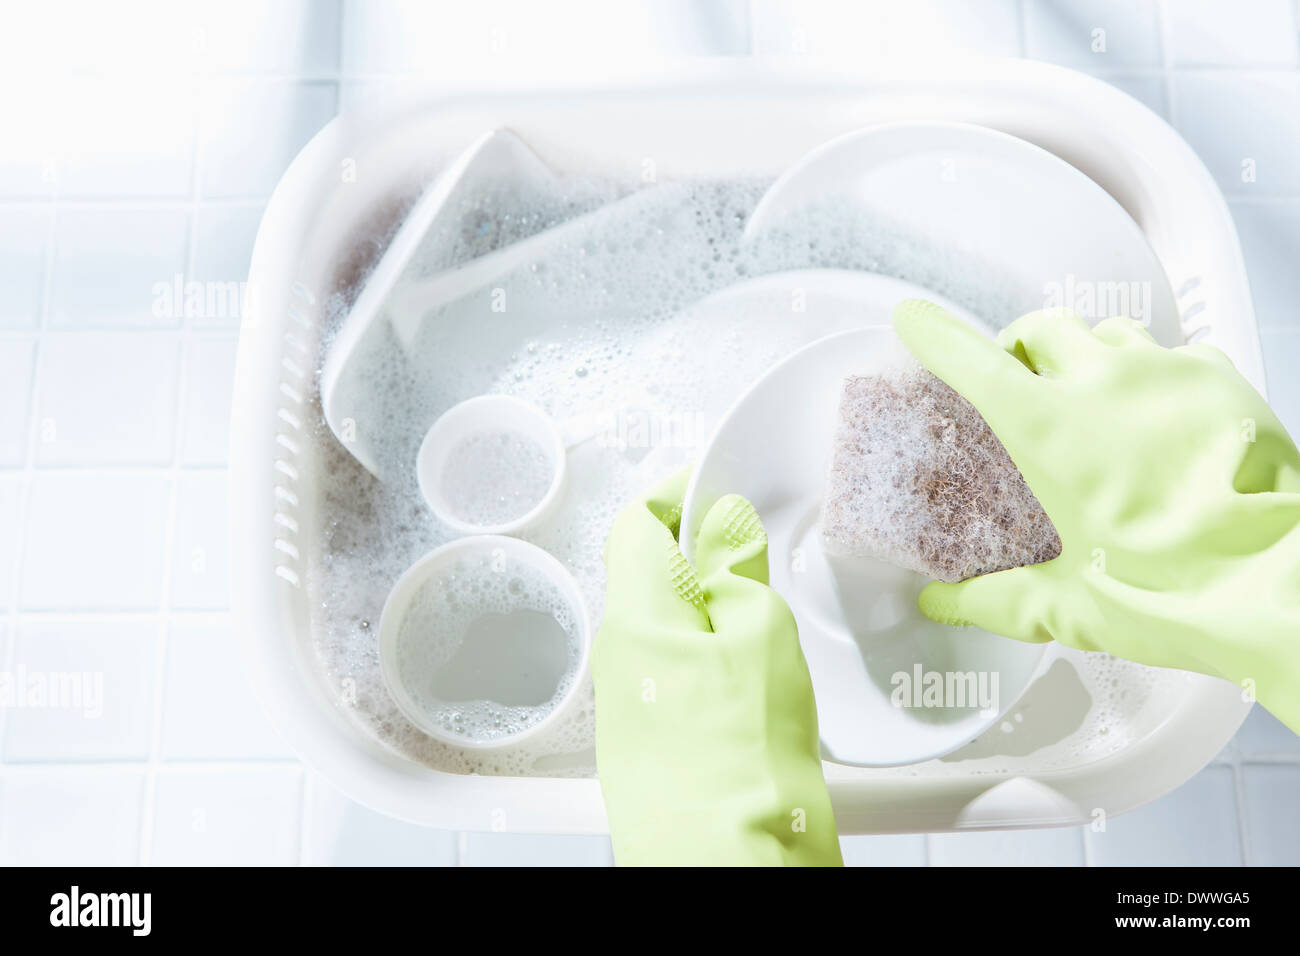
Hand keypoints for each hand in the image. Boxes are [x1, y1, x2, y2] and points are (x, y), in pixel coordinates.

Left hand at [592, 468, 841, 865]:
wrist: (729, 861)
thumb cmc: (742, 761)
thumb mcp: (761, 634)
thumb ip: (736, 569)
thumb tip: (723, 526)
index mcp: (636, 616)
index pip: (636, 522)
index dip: (675, 493)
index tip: (713, 486)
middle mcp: (618, 658)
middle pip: (651, 576)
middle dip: (702, 559)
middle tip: (758, 561)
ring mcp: (627, 705)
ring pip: (667, 630)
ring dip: (711, 616)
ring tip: (766, 636)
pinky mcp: (647, 742)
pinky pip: (673, 678)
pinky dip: (711, 664)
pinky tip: (753, 690)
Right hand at [894, 300, 1299, 731]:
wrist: (1277, 581)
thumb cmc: (1171, 590)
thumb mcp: (1068, 602)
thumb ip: (997, 599)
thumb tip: (945, 605)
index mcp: (1046, 428)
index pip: (971, 360)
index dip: (935, 335)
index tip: (915, 320)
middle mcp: (1100, 382)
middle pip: (1038, 328)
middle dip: (1018, 346)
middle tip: (1017, 380)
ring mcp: (1164, 372)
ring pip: (1106, 332)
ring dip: (1086, 353)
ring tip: (1093, 394)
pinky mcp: (1219, 378)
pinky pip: (1175, 352)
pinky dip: (1154, 372)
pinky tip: (1161, 412)